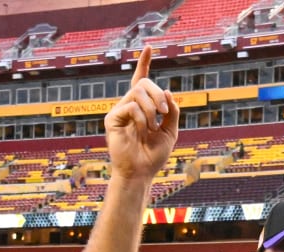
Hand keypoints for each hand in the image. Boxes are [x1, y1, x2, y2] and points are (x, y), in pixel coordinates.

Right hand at [104, 48, 179, 181]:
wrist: (142, 172)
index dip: (144, 63)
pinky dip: (142, 119)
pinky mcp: (112, 118)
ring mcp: (120, 111)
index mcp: (143, 108)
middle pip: (144, 83)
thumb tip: (168, 92)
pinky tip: (142, 131)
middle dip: (157, 94)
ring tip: (153, 126)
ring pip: (138, 93)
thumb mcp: (170, 131)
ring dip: (151, 108)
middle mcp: (129, 106)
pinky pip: (131, 107)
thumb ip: (171, 111)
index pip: (141, 80)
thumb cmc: (154, 155)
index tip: (149, 47)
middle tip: (164, 112)